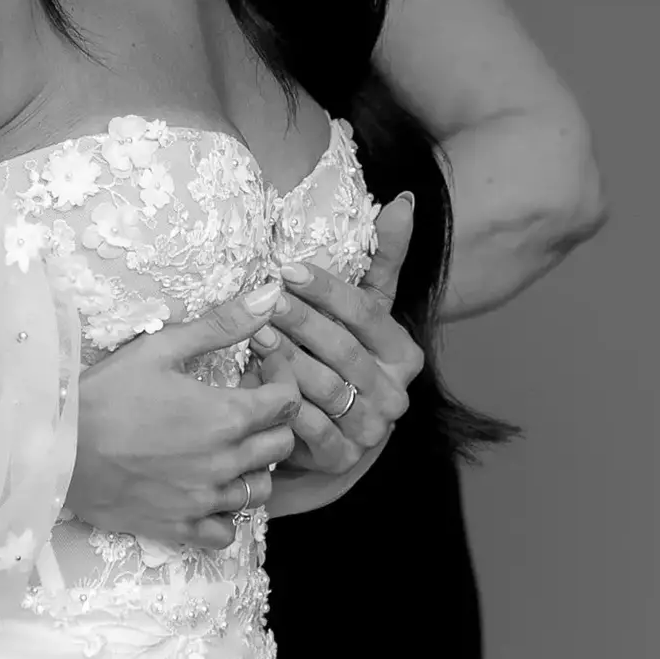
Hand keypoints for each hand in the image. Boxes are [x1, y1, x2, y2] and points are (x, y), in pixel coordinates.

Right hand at [65, 295, 301, 547]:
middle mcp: (225, 462)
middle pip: (282, 445)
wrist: (54, 449)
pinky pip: (227, 533)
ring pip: (261, 491)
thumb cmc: (104, 394)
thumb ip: (222, 325)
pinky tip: (208, 493)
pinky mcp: (180, 526)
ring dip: (254, 468)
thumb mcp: (160, 347)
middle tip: (243, 405)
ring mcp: (204, 499)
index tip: (262, 371)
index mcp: (226, 416)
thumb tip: (272, 295)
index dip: (282, 380)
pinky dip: (227, 516)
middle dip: (273, 421)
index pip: (288, 402)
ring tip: (228, 449)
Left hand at [256, 192, 419, 484]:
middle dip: (303, 322)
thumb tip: (404, 200)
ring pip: (326, 389)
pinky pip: (311, 430)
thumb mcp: (364, 308)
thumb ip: (384, 258)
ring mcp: (371, 430)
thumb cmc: (342, 356)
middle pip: (344, 350)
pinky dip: (285, 406)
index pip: (367, 313)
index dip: (326, 289)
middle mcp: (395, 394)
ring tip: (255, 335)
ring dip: (288, 361)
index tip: (286, 268)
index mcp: (404, 353)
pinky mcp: (341, 458)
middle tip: (265, 299)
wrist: (330, 431)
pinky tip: (256, 383)